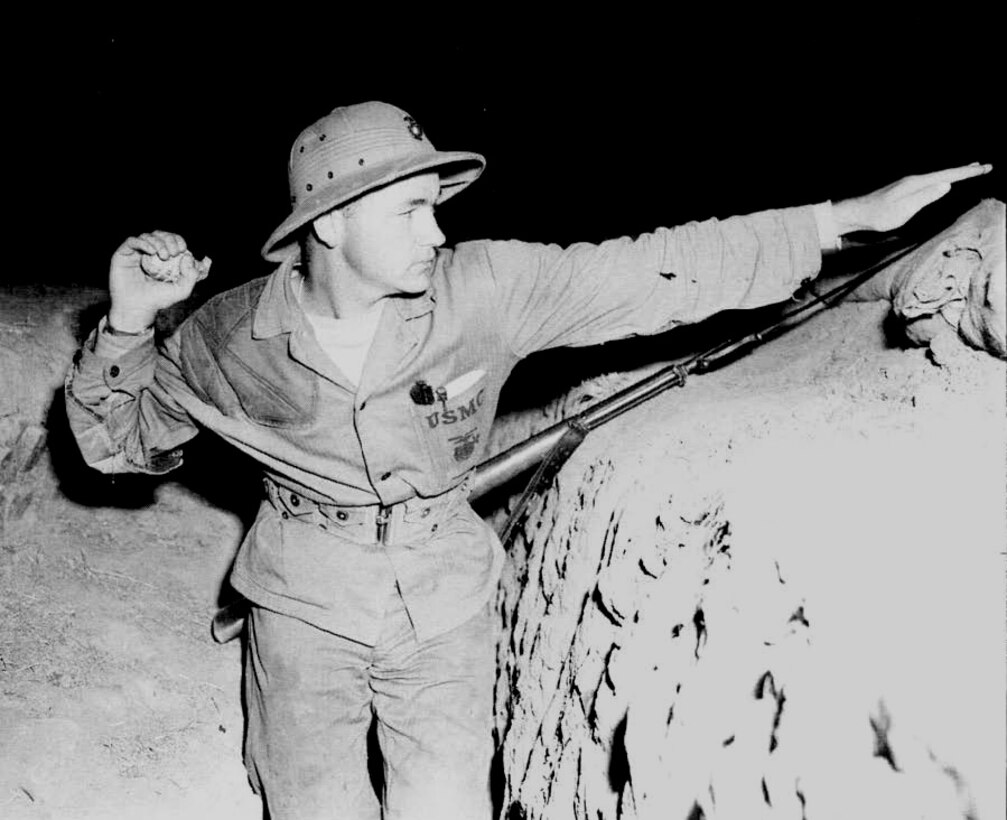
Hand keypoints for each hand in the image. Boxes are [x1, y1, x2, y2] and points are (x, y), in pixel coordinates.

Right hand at [108, 231, 210, 331]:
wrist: (137, 308)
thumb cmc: (158, 300)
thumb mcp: (182, 290)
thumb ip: (192, 276)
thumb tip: (189, 257)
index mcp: (163, 258)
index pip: (171, 241)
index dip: (178, 240)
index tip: (183, 249)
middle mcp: (149, 254)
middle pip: (160, 235)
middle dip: (170, 239)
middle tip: (174, 252)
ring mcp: (135, 253)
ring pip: (148, 236)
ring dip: (158, 242)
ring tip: (164, 255)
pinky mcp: (123, 255)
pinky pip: (132, 241)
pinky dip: (144, 243)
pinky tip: (151, 251)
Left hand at [833, 163, 992, 235]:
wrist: (856, 213)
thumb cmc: (879, 215)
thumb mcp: (904, 209)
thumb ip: (925, 197)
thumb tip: (947, 184)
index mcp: (917, 183)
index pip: (948, 175)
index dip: (967, 172)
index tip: (985, 168)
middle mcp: (914, 180)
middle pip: (945, 172)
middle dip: (965, 169)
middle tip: (984, 166)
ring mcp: (908, 184)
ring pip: (937, 176)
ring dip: (955, 172)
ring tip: (969, 169)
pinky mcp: (903, 190)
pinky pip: (929, 181)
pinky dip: (942, 178)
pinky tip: (941, 182)